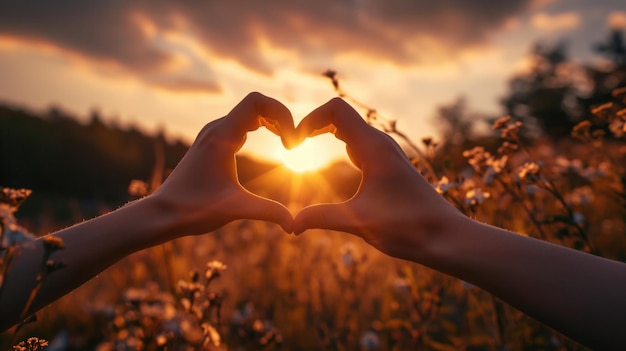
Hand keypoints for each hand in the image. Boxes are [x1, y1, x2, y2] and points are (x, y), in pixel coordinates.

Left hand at [151, 92, 296, 237]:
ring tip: (287, 143)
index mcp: (221, 136)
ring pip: (249, 112)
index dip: (281, 113)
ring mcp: (213, 134)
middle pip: (256, 104)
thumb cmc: (193, 210)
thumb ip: (267, 212)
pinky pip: (242, 123)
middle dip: (280, 118)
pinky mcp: (212, 143)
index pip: (256, 102)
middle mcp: (216, 129)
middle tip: (293, 145)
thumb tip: (294, 226)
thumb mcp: (235, 209)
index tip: (291, 141)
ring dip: (272, 121)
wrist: (162, 213)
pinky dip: (261, 126)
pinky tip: (272, 143)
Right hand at [293, 98, 465, 259]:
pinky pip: (360, 143)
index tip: (294, 143)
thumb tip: (290, 225)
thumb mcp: (359, 221)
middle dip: (313, 124)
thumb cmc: (409, 227)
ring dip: (326, 132)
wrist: (446, 237)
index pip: (335, 110)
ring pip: (351, 129)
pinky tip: (333, 162)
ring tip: (303, 147)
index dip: (309, 119)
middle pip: (340, 115)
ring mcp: (386, 154)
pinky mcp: (389, 166)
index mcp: (373, 148)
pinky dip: (340, 144)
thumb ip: (322, 217)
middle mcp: (381, 144)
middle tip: (293, 145)